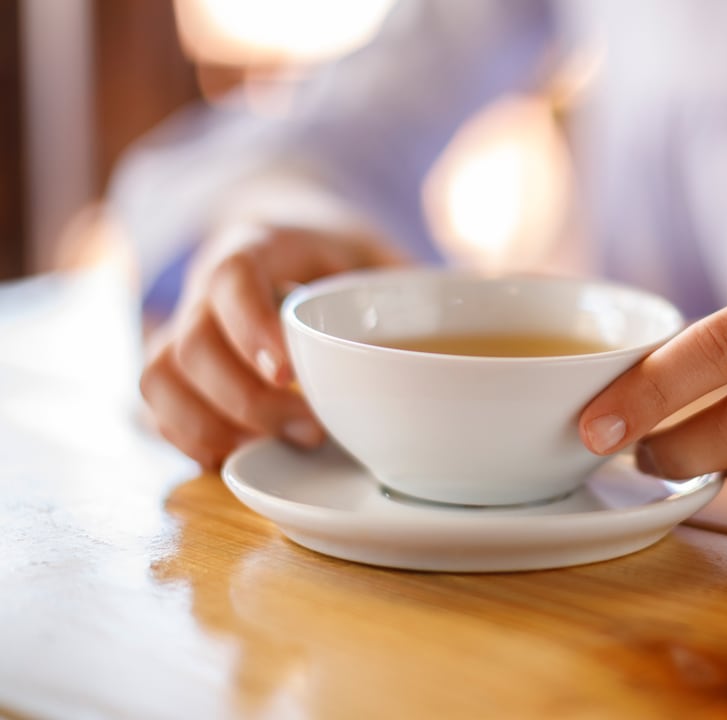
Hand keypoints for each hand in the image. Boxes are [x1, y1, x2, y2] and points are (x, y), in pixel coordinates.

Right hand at [140, 223, 403, 467]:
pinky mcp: (176, 370)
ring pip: (161, 378)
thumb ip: (406, 283)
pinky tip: (242, 457)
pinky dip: (193, 439)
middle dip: (248, 400)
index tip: (288, 372)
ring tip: (285, 446)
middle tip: (312, 430)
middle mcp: (204, 289)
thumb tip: (460, 311)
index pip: (233, 277)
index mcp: (257, 247)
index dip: (251, 326)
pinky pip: (158, 406)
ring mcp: (183, 329)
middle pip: (192, 343)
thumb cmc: (338, 258)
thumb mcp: (375, 253)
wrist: (285, 243)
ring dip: (217, 425)